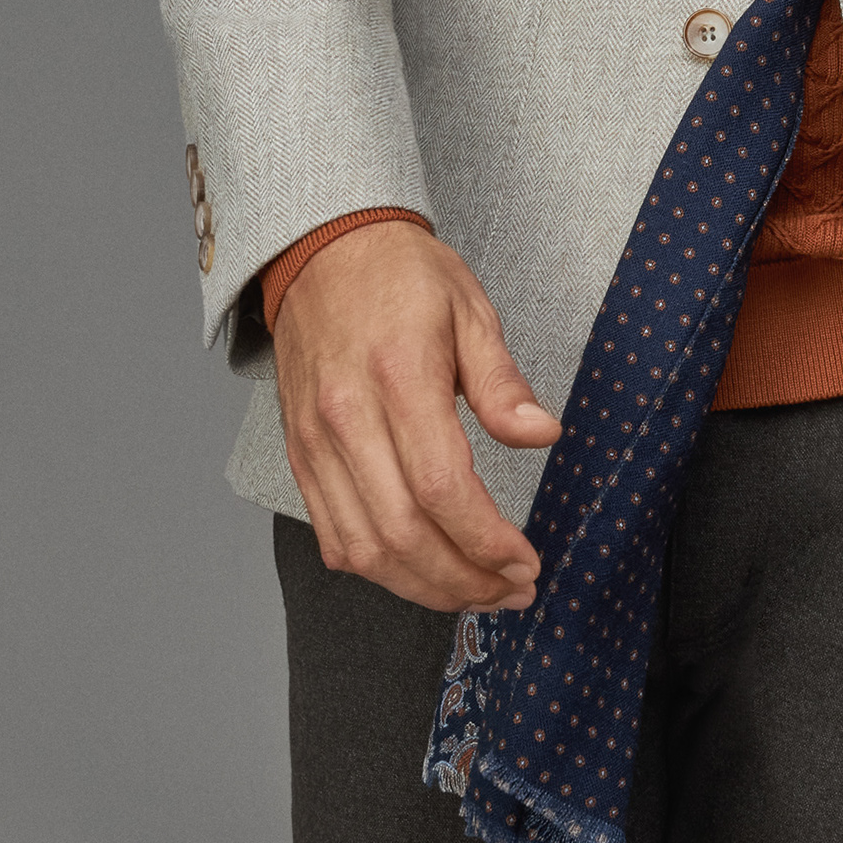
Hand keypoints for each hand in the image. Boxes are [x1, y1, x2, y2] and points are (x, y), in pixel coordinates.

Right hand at [272, 218, 560, 612]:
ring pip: (364, 549)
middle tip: (512, 590)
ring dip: (423, 588)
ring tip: (475, 591)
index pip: (441, 488)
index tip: (525, 561)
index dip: (486, 541)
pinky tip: (420, 570)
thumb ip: (502, 382)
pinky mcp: (300, 456)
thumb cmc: (401, 275)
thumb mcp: (470, 309)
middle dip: (464, 580)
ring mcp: (316, 443)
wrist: (323, 251)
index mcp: (398, 377)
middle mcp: (347, 419)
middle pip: (402, 534)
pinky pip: (333, 535)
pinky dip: (377, 568)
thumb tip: (542, 434)